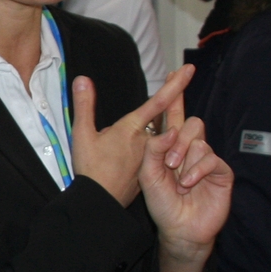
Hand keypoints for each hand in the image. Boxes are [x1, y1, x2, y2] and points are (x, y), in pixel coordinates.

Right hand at [69, 65, 193, 205]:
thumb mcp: (82, 135)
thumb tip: (82, 79)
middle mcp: (145, 140)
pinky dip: (156, 142)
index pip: (159, 101)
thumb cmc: (91, 169)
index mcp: (132, 128)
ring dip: (162, 121)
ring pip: (158, 133)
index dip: (175, 85)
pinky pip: (154, 150)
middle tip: (179, 77)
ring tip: (164, 108)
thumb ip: (84, 105)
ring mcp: (148, 155)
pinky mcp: (147, 169)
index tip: (189, 70)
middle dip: (172, 97)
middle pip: (163, 115)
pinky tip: (146, 142)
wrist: (100, 202)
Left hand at [139, 104, 231, 254]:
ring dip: (185, 160)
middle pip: (191, 123)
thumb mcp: (148, 175)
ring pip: (199, 140)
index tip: (176, 72)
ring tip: (178, 180)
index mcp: (169, 147)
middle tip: (169, 163)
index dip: (176, 95)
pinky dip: (198, 170)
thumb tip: (171, 129)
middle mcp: (189, 149)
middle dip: (179, 139)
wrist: (179, 229)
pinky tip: (189, 183)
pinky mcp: (220, 171)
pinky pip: (211, 157)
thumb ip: (153, 149)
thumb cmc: (162, 204)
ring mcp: (206, 159)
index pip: (173, 116)